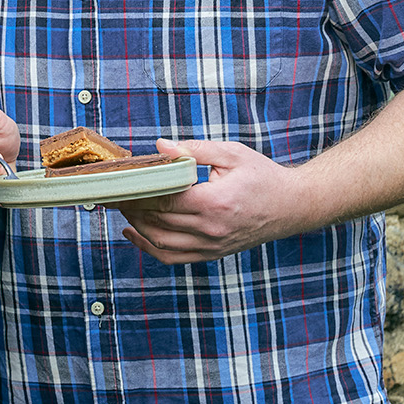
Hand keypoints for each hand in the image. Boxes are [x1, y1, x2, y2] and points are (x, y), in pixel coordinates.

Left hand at [116, 139, 305, 264]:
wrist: (291, 206)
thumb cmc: (262, 176)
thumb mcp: (231, 153)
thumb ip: (193, 150)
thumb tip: (159, 146)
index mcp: (214, 202)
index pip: (163, 200)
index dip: (136, 192)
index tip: (117, 182)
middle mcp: (211, 229)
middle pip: (157, 222)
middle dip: (130, 207)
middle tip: (111, 191)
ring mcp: (211, 246)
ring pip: (160, 243)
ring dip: (136, 226)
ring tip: (121, 207)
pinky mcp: (212, 254)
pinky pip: (173, 257)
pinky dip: (149, 247)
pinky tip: (134, 232)